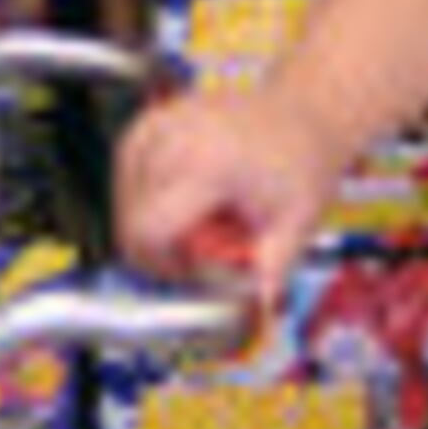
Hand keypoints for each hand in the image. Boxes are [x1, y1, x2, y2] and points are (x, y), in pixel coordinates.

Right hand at [112, 82, 338, 304]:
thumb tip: (254, 318)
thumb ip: (268, 275)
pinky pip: (126, 175)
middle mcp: (172, 140)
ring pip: (123, 201)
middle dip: (161, 248)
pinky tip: (180, 195)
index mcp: (205, 166)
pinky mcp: (148, 123)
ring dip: (152, 222)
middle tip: (206, 245)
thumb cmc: (302, 165)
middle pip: (131, 221)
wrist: (304, 111)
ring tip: (200, 214)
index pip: (146, 232)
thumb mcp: (295, 226)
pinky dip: (144, 194)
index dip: (164, 264)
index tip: (195, 269)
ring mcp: (156, 126)